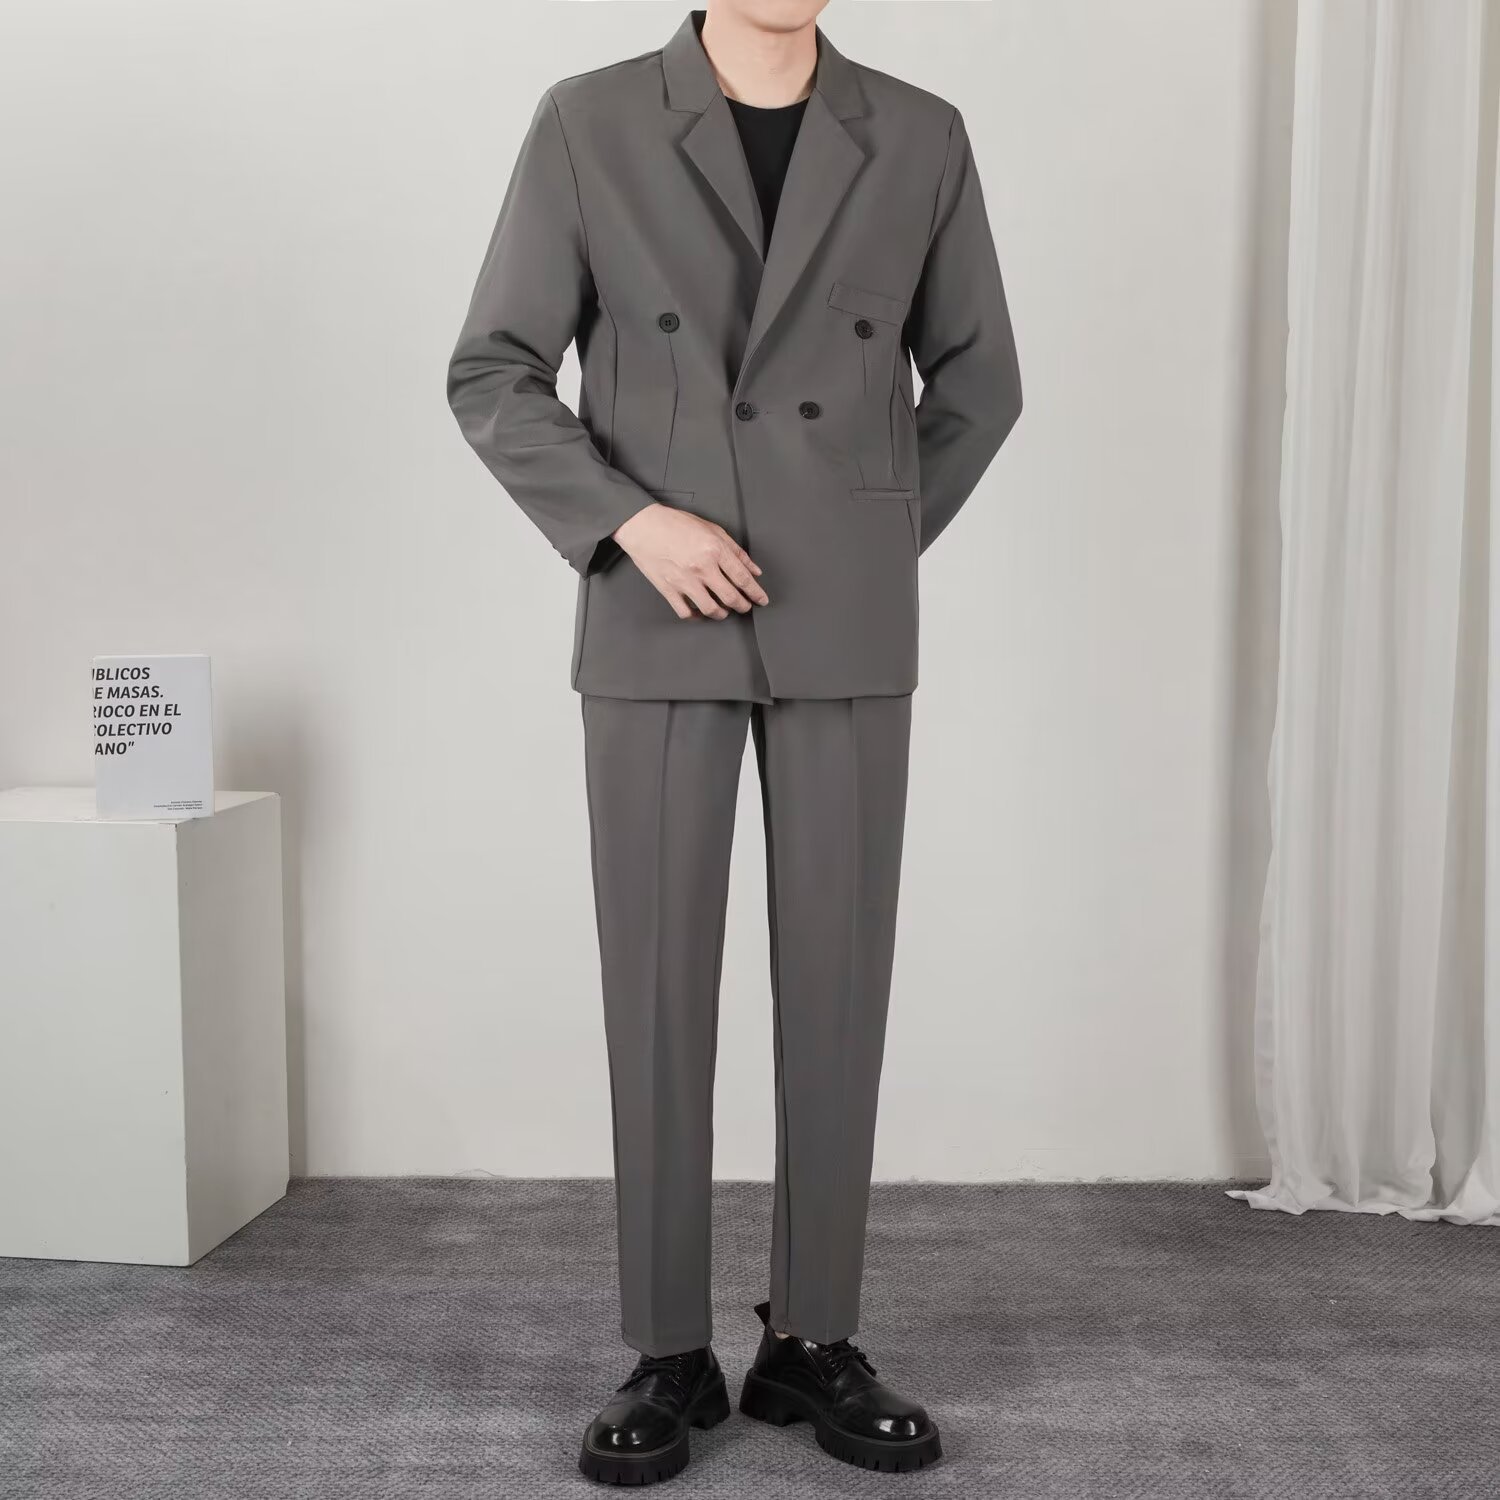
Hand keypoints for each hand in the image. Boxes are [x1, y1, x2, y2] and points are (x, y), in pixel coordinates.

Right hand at [613, 502, 768, 619]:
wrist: (643, 526)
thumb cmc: (675, 524)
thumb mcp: (712, 529)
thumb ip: (735, 550)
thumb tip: (753, 569)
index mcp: (714, 550)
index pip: (743, 578)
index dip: (756, 592)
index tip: (761, 599)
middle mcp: (701, 568)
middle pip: (731, 597)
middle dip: (743, 606)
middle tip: (745, 606)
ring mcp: (684, 581)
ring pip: (711, 609)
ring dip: (722, 614)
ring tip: (725, 611)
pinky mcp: (668, 589)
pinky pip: (686, 612)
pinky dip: (696, 616)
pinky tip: (700, 611)